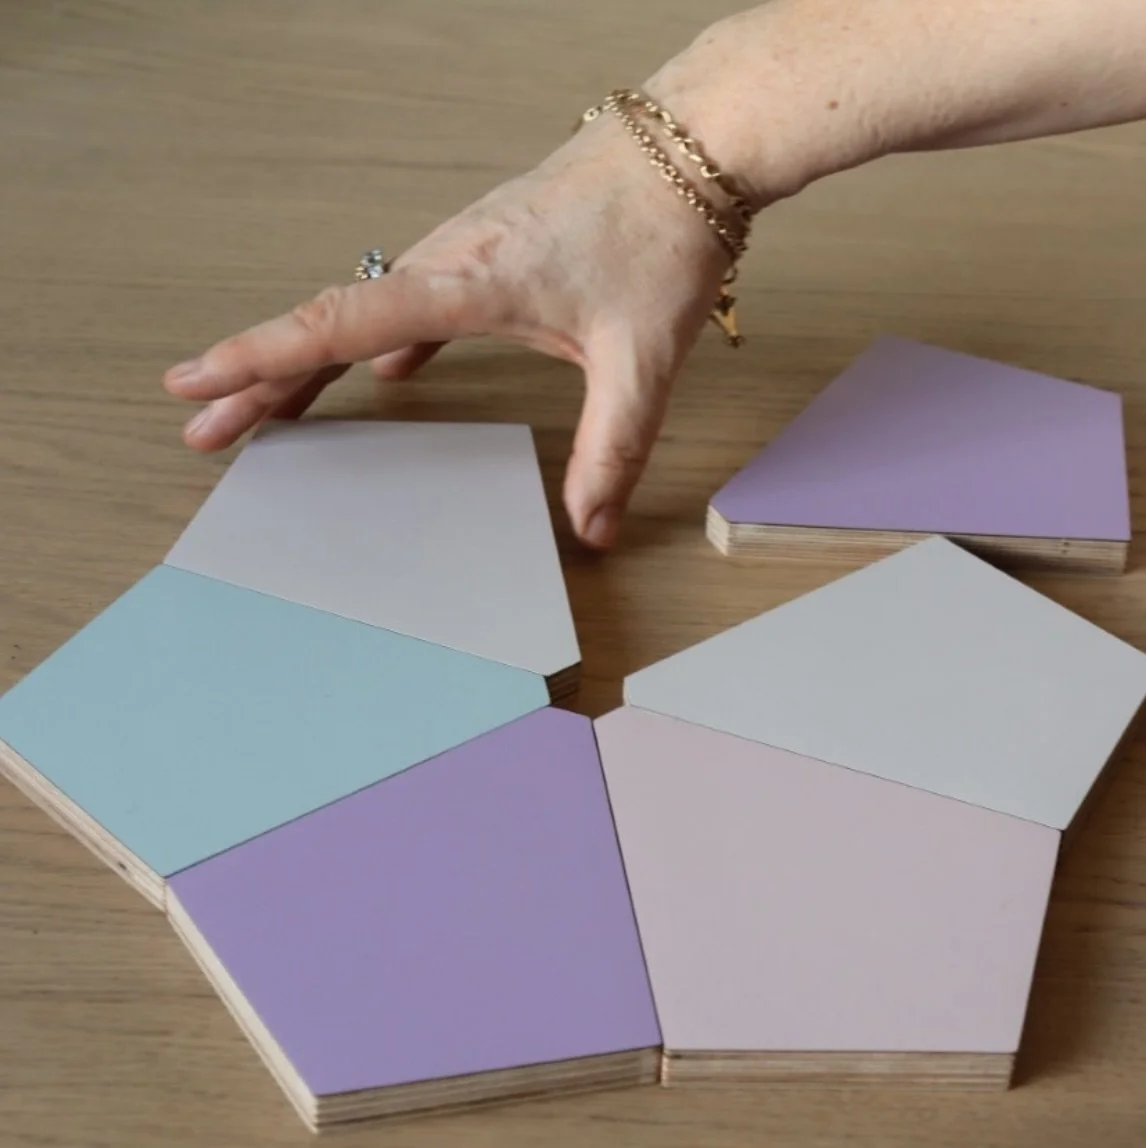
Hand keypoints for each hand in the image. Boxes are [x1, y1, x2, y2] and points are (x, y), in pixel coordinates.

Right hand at [163, 116, 731, 550]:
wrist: (690, 146)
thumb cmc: (659, 232)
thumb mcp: (639, 358)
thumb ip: (611, 448)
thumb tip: (592, 526)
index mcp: (465, 281)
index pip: (341, 325)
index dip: (262, 359)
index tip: (198, 384)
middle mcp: (446, 260)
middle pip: (329, 324)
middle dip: (259, 379)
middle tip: (205, 427)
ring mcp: (461, 251)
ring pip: (361, 311)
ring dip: (308, 360)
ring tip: (267, 409)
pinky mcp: (486, 252)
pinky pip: (408, 302)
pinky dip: (378, 341)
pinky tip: (384, 373)